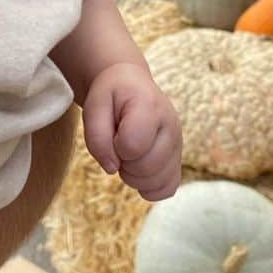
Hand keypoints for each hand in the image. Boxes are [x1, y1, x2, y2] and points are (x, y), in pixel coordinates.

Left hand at [82, 63, 181, 200]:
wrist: (130, 84)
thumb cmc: (111, 96)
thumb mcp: (93, 106)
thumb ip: (97, 137)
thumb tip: (112, 168)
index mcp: (149, 107)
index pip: (133, 146)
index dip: (115, 147)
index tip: (113, 134)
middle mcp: (171, 125)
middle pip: (147, 168)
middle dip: (124, 164)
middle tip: (118, 146)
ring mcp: (178, 143)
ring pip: (159, 182)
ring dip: (135, 177)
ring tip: (129, 155)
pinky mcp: (178, 158)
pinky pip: (169, 188)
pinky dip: (150, 187)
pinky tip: (139, 171)